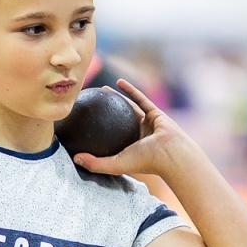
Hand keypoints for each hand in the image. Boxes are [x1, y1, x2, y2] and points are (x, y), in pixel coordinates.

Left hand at [70, 80, 192, 179]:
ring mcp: (148, 125)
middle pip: (119, 123)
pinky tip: (118, 82)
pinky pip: (141, 99)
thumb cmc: (145, 161)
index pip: (112, 141)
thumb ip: (96, 163)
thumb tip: (75, 159)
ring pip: (130, 109)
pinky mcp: (156, 113)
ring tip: (102, 90)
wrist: (171, 153)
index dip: (99, 133)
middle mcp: (139, 138)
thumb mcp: (116, 164)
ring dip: (117, 99)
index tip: (85, 124)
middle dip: (106, 113)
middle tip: (92, 105)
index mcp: (130, 150)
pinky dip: (131, 90)